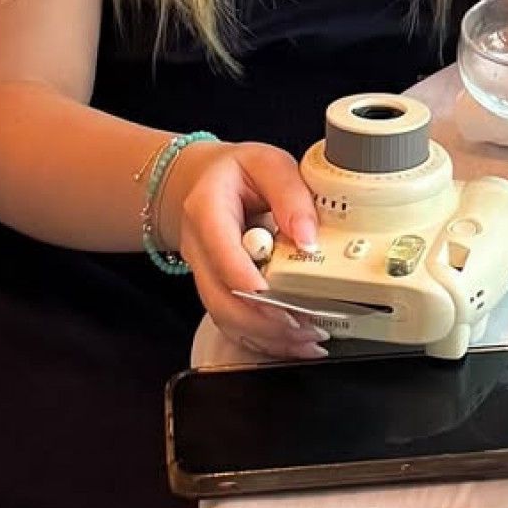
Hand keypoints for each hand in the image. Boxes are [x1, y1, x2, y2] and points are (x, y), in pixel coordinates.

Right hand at [168, 140, 327, 361]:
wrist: (203, 182)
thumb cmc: (237, 173)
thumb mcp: (267, 163)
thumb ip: (290, 195)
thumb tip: (308, 238)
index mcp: (206, 211)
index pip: (224, 256)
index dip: (254, 285)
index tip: (286, 302)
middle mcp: (199, 249)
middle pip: (222, 299)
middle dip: (266, 323)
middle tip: (308, 328)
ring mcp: (203, 275)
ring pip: (226, 319)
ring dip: (267, 337)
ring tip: (309, 341)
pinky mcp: (214, 292)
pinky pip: (233, 324)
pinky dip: (262, 339)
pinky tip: (292, 343)